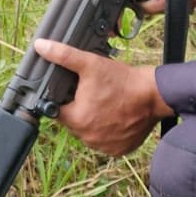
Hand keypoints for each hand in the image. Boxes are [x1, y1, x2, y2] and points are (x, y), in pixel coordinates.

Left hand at [34, 38, 171, 155]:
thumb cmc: (123, 81)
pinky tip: (114, 118)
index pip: (58, 112)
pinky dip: (108, 132)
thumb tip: (41, 46)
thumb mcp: (91, 64)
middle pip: (74, 123)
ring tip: (106, 106)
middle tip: (94, 96)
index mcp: (77, 119)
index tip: (76, 93)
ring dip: (93, 123)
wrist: (154, 95)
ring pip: (89, 133)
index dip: (65, 100)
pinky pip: (106, 142)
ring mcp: (104, 146)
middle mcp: (88, 137)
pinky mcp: (118, 150)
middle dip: (80, 111)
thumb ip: (63, 56)